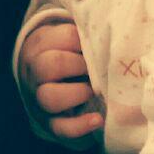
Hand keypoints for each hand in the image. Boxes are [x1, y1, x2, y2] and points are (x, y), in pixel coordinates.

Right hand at [18, 21, 103, 142]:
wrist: (44, 83)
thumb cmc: (68, 55)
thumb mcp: (69, 39)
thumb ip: (86, 33)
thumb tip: (117, 25)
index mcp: (41, 45)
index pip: (65, 37)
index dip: (85, 42)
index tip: (95, 46)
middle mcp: (35, 72)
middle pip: (50, 65)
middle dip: (78, 66)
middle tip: (91, 69)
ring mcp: (40, 99)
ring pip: (49, 98)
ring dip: (76, 93)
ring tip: (92, 91)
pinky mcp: (50, 123)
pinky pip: (61, 128)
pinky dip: (80, 125)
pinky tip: (97, 120)